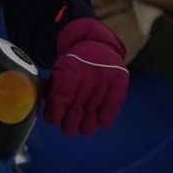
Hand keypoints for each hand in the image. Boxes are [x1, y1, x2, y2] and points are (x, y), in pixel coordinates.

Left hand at [48, 18, 127, 134]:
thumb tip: (52, 117)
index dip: (54, 115)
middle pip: (75, 113)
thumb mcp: (58, 71)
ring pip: (91, 119)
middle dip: (68, 124)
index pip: (60, 99)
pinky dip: (100, 120)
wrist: (98, 46)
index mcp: (68, 69)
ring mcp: (105, 80)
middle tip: (67, 126)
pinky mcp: (120, 84)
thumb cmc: (75, 65)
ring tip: (81, 123)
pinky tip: (97, 116)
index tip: (53, 119)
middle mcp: (88, 75)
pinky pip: (108, 114)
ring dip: (84, 125)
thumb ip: (54, 92)